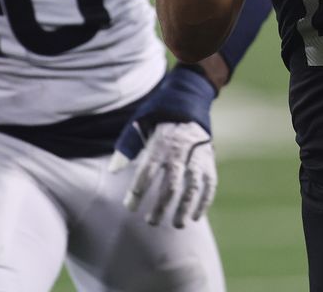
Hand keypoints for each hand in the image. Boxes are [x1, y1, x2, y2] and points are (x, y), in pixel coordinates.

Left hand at [109, 65, 217, 227]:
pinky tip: (196, 216)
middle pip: (170, 185)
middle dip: (160, 207)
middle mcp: (179, 152)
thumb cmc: (158, 116)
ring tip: (176, 224)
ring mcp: (197, 157)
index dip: (137, 192)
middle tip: (150, 222)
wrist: (188, 99)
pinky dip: (204, 201)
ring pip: (192, 188)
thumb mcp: (138, 124)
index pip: (147, 173)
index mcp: (159, 143)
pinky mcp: (209, 160)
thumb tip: (113, 170)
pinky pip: (209, 184)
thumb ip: (126, 148)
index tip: (130, 207)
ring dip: (184, 208)